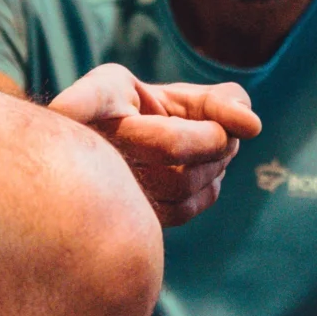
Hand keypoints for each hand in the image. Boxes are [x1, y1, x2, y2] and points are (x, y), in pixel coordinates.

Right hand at [48, 65, 260, 224]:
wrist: (131, 156)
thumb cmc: (153, 118)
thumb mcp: (182, 94)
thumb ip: (220, 100)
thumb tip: (251, 125)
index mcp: (97, 101)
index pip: (80, 103)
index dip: (73, 107)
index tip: (65, 113)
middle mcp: (92, 144)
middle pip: (169, 145)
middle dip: (214, 138)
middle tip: (220, 133)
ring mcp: (106, 187)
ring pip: (180, 183)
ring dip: (216, 163)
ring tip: (212, 146)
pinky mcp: (128, 220)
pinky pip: (183, 209)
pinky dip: (208, 188)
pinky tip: (199, 173)